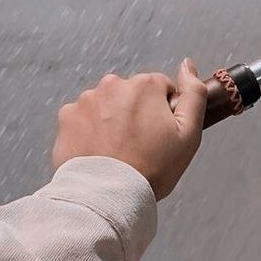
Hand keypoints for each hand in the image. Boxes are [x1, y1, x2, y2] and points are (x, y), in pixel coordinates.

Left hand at [52, 59, 206, 198]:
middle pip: (131, 95)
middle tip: (139, 147)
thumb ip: (194, 95)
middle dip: (136, 115)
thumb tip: (188, 65)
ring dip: (111, 122)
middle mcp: (113, 85)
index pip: (161, 89)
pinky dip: (90, 132)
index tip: (161, 136)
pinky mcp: (67, 118)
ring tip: (117, 153)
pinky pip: (83, 119)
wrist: (109, 195)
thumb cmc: (152, 169)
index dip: (164, 113)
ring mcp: (86, 100)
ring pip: (106, 106)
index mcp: (144, 86)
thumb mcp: (188, 136)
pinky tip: (98, 153)